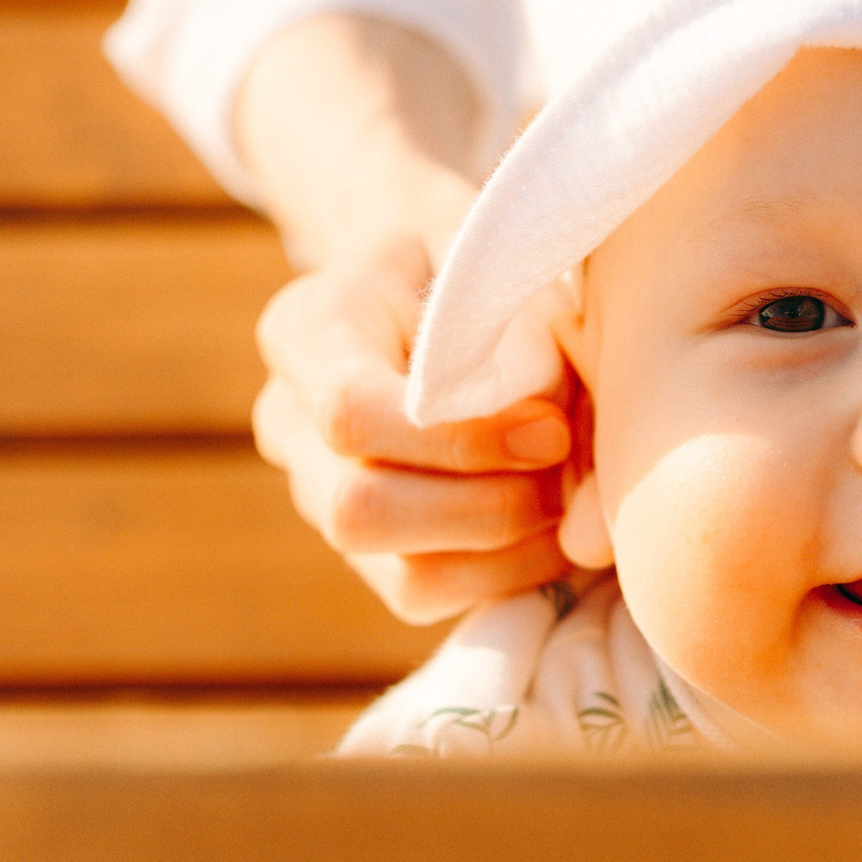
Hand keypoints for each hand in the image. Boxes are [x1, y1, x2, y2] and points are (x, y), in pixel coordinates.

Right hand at [251, 228, 575, 622]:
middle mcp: (289, 422)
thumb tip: (550, 440)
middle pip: (357, 512)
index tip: (551, 427)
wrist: (445, 285)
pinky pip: (425, 596)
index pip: (349, 411)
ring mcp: (316, 493)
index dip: (457, 438)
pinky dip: (506, 574)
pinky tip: (556, 528)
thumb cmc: (483, 268)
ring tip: (572, 497)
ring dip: (506, 548)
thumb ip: (525, 335)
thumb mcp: (501, 266)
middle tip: (566, 467)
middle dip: (485, 506)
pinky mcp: (363, 550)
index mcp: (306, 329)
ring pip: (397, 573)